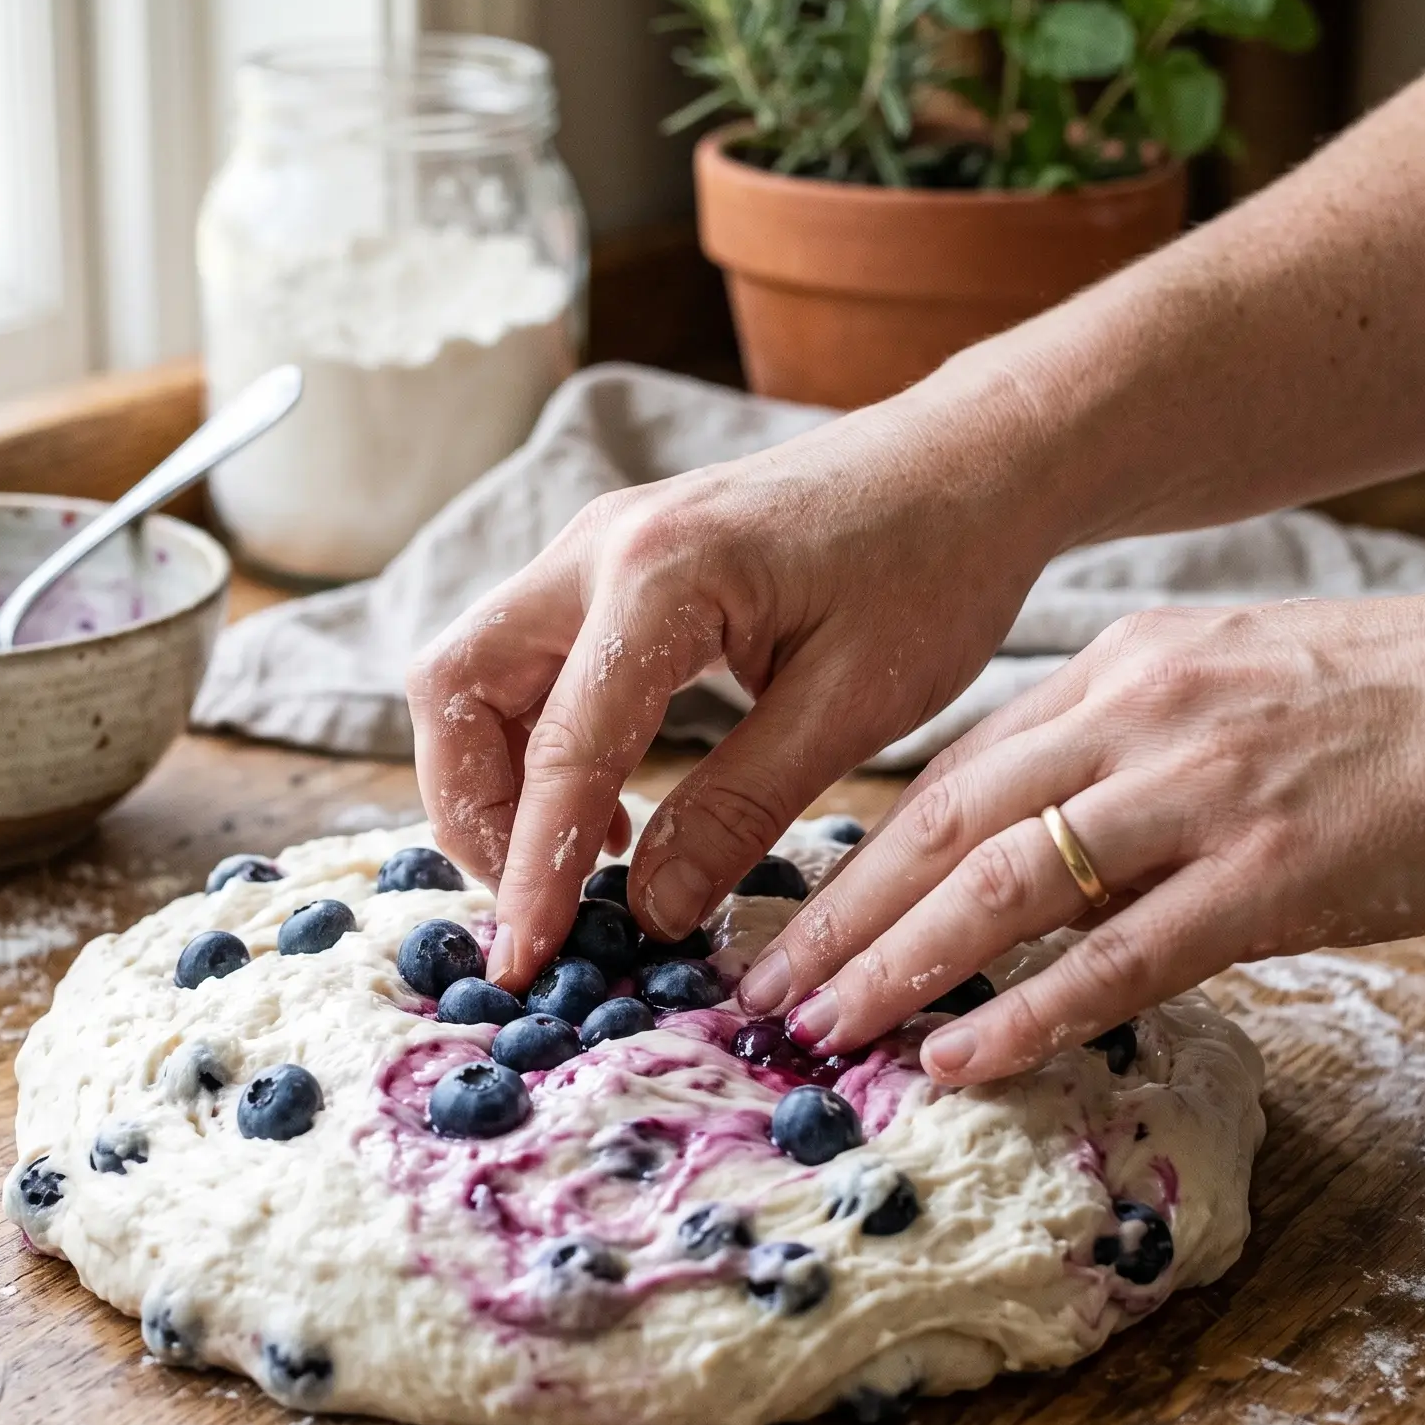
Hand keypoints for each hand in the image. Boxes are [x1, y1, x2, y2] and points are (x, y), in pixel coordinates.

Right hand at [408, 378, 1059, 989]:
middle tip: (534, 903)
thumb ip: (740, 809)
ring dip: (495, 779)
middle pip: (453, 687)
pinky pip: (527, 661)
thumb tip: (649, 912)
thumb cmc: (936, 567)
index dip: (534, 870)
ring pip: (474, 672)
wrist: (970, 460)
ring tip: (579, 866)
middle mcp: (599, 546)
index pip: (561, 750)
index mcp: (661, 574)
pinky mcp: (614, 564)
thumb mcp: (853, 707)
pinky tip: (611, 811)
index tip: (524, 963)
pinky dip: (535, 745)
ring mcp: (596, 546)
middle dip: (470, 810)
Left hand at [737, 577, 1424, 1084]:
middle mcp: (1139, 716)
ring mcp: (1202, 790)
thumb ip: (1127, 755)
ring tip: (821, 1031)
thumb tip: (1038, 849)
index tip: (792, 923)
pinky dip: (1026, 1014)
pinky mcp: (1275, 869)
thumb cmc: (1407, 703)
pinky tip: (958, 1061)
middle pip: (945, 827)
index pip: (952, 774)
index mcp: (1120, 671)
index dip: (858, 857)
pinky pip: (1119, 955)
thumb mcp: (1232, 688)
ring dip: (899, 966)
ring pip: (1004, 887)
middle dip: (839, 916)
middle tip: (761, 991)